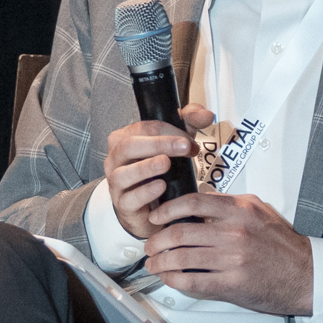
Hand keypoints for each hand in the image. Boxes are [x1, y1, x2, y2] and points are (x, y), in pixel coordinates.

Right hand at [104, 104, 213, 236]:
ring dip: (145, 167)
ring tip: (166, 164)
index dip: (169, 131)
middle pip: (128, 146)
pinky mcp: (123, 205)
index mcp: (123, 139)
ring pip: (122, 174)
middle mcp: (115, 160)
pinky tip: (161, 187)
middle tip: (184, 146)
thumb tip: (206, 115)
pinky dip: (145, 192)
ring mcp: (116, 184)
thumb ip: (189, 123)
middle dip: (157, 144)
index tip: (189, 140)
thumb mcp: (174, 143)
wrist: (151, 207)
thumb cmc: (159, 171)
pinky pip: (129, 199)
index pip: (143, 128)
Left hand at [140, 192, 315, 314]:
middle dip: (156, 240)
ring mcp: (232, 259)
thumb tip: (201, 198)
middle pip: (180, 232)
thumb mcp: (259, 211)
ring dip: (160, 262)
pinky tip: (168, 278)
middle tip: (149, 245)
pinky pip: (192, 281)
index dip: (167, 210)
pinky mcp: (231, 284)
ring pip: (181, 258)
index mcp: (239, 210)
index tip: (156, 218)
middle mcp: (234, 232)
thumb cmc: (282, 244)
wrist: (305, 274)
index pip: (193, 202)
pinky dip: (174, 280)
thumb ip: (229, 203)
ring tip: (153, 263)